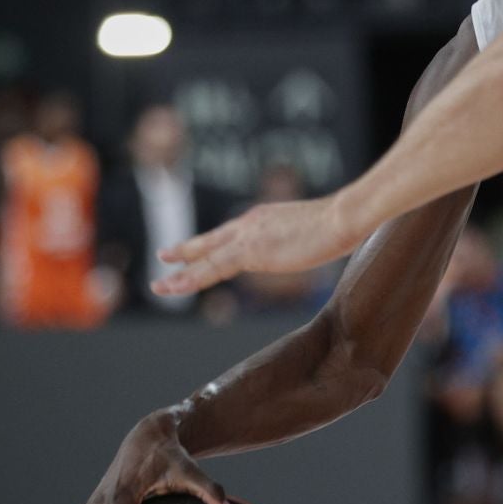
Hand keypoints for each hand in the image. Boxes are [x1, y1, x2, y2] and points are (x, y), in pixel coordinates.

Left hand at [154, 196, 362, 296]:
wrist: (343, 217)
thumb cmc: (341, 224)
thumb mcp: (317, 232)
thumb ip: (307, 239)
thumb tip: (321, 244)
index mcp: (264, 218)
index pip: (231, 234)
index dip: (211, 243)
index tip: (197, 247)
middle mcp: (250, 223)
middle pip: (210, 241)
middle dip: (186, 251)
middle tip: (163, 256)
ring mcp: (247, 236)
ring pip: (205, 258)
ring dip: (180, 274)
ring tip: (159, 286)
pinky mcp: (249, 252)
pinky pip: (211, 269)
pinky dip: (190, 278)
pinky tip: (174, 286)